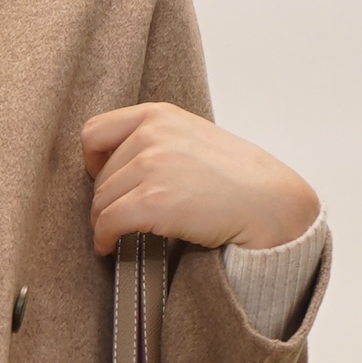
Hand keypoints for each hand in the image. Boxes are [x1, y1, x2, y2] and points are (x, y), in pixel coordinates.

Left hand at [82, 101, 318, 257]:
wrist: (268, 201)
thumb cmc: (237, 176)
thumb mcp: (193, 137)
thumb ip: (157, 140)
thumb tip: (119, 166)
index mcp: (159, 115)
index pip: (95, 132)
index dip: (93, 161)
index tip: (102, 179)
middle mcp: (151, 135)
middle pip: (99, 175)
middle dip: (106, 200)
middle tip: (119, 218)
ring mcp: (152, 166)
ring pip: (101, 201)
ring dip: (104, 222)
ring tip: (116, 235)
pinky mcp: (153, 200)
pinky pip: (108, 222)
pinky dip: (103, 239)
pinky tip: (109, 247)